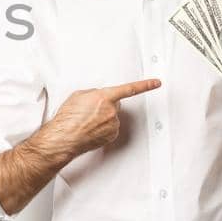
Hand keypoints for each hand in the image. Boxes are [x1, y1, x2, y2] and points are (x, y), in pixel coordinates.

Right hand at [32, 78, 161, 160]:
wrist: (64, 137)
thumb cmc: (68, 117)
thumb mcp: (78, 95)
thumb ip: (94, 93)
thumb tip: (99, 96)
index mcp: (104, 97)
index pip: (129, 89)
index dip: (145, 85)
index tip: (157, 83)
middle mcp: (112, 111)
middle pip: (115, 104)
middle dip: (106, 105)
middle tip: (90, 110)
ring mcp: (113, 124)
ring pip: (112, 117)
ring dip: (102, 117)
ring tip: (86, 121)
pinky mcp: (112, 135)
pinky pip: (110, 128)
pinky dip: (102, 128)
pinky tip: (90, 129)